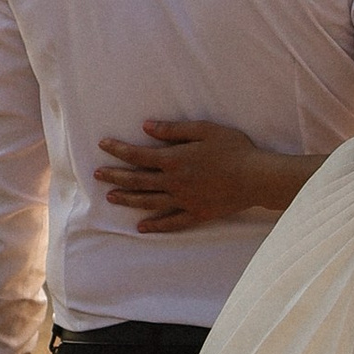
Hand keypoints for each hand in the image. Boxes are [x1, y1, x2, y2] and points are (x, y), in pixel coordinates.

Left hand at [95, 120, 321, 231]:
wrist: (256, 178)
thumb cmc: (234, 149)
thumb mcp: (204, 130)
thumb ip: (173, 130)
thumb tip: (146, 127)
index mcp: (174, 159)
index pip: (138, 155)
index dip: (118, 150)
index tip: (103, 145)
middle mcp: (174, 182)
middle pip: (137, 181)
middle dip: (115, 176)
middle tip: (97, 175)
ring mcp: (184, 201)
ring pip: (148, 202)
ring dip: (127, 200)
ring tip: (110, 198)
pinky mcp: (196, 214)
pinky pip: (171, 222)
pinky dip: (155, 225)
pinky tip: (142, 227)